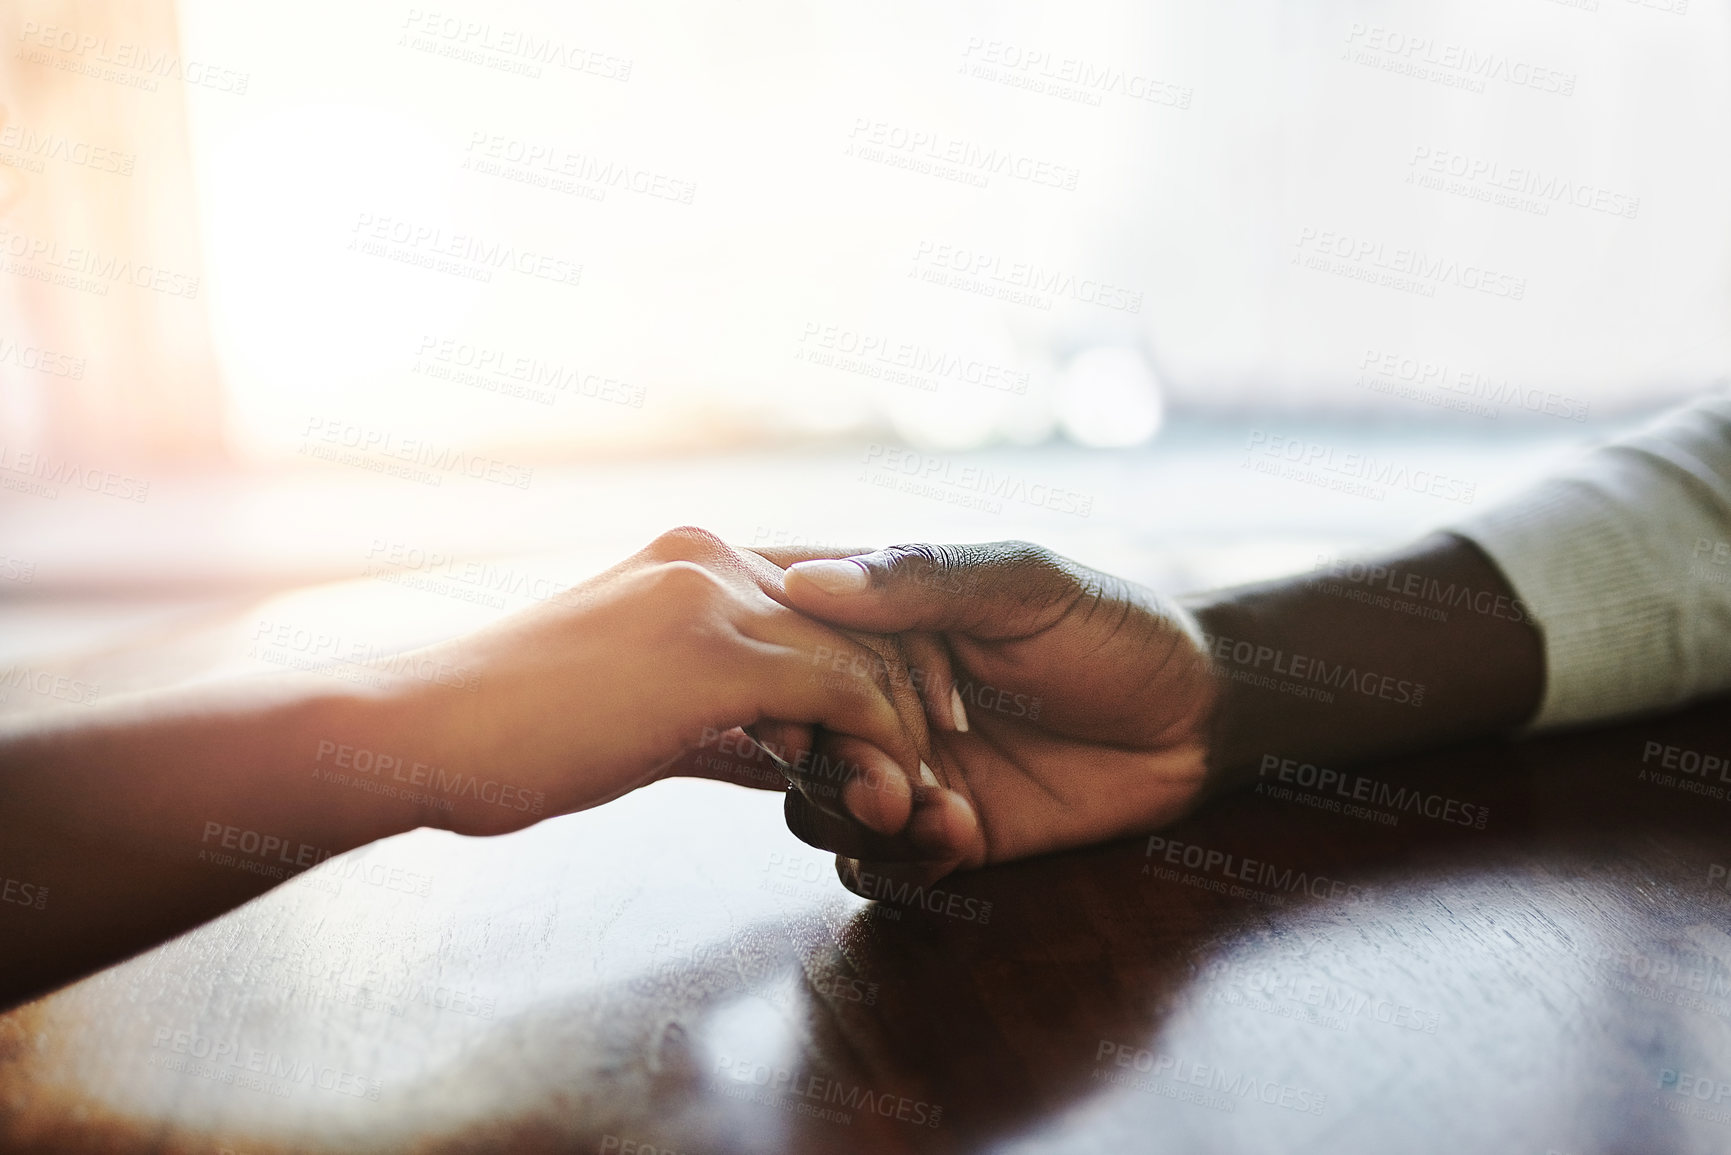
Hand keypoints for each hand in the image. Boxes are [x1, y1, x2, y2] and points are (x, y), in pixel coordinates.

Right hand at [401, 527, 934, 835]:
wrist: (423, 735)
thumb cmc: (515, 735)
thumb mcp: (639, 716)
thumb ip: (722, 721)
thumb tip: (792, 757)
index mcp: (689, 560)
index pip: (826, 592)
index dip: (881, 652)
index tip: (916, 721)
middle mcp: (708, 557)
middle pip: (862, 611)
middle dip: (913, 688)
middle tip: (942, 759)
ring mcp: (708, 594)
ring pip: (863, 650)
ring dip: (902, 729)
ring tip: (917, 794)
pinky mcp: (708, 650)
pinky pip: (840, 689)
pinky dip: (875, 747)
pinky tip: (877, 798)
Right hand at [766, 541, 1219, 889]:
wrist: (1195, 720)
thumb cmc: (1111, 626)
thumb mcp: (1021, 584)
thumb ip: (920, 579)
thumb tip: (808, 582)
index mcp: (876, 619)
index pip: (777, 641)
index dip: (768, 678)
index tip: (800, 708)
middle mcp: (871, 695)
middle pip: (786, 738)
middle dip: (824, 764)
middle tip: (888, 778)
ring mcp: (901, 768)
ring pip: (816, 809)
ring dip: (860, 820)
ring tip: (935, 810)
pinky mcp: (938, 835)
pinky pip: (876, 868)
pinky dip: (902, 863)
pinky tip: (961, 834)